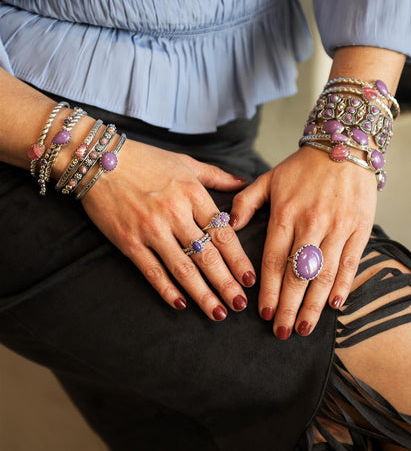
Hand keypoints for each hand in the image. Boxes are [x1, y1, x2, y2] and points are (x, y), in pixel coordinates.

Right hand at [81, 139, 255, 319]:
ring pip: (183, 269)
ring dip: (203, 294)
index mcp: (192, 193)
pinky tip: (181, 304)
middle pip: (208, 256)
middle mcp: (175, 213)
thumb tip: (243, 183)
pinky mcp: (129, 241)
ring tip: (218, 313)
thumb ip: (216, 176)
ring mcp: (151, 229)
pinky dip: (167, 290)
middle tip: (241, 304)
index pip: (223, 233)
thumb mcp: (185, 162)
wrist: (98, 161)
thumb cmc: (146, 159)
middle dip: (227, 284)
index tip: (250, 278)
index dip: (239, 259)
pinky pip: (152, 271)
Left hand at [230, 145, 376, 336]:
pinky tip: (335, 306)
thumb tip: (228, 225)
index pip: (272, 260)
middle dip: (287, 306)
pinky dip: (343, 286)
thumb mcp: (269, 178)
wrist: (343, 146)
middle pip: (297, 274)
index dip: (266, 289)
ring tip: (303, 327)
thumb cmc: (303, 167)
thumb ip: (246, 202)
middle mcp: (310, 223)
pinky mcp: (359, 228)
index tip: (261, 312)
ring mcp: (337, 227)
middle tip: (280, 331)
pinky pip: (350, 263)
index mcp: (285, 213)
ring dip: (314, 305)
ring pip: (323, 274)